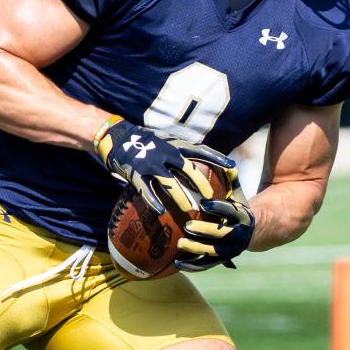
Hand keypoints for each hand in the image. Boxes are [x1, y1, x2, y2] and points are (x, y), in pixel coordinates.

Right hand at [94, 117, 236, 214]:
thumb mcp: (165, 141)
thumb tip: (201, 162)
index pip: (200, 150)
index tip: (232, 167)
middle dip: (199, 183)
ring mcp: (149, 163)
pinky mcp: (135, 174)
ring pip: (168, 182)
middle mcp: (164, 152)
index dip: (216, 158)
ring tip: (189, 210)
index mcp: (174, 144)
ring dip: (179, 197)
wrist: (117, 137)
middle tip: (210, 197)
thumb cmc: (144, 142)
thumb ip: (180, 151)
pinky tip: (160, 212)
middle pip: (186, 168)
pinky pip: (146, 190)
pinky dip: (153, 201)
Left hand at [174, 180, 254, 271]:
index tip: (205, 203)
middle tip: (188, 225)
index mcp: (242, 218)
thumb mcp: (238, 194)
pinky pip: (206, 265)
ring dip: (196, 249)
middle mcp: (237, 236)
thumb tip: (227, 164)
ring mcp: (229, 250)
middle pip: (220, 234)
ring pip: (212, 252)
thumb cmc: (237, 207)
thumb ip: (232, 180)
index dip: (219, 208)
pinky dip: (192, 266)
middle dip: (204, 230)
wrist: (253, 232)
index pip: (230, 212)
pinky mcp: (220, 260)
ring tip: (180, 243)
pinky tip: (177, 264)